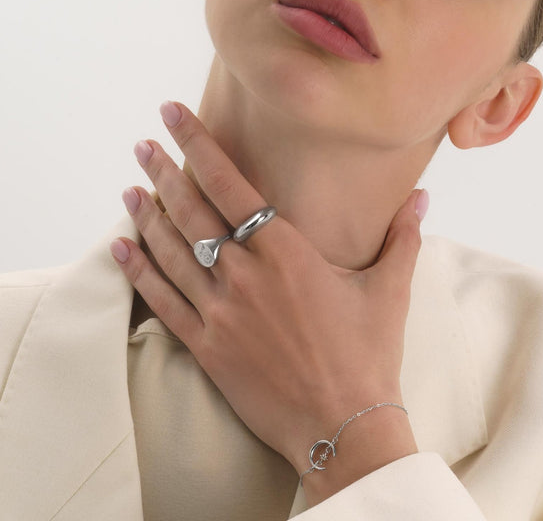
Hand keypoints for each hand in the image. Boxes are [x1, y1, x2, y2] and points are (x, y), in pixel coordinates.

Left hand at [111, 102, 427, 502]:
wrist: (342, 426)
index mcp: (286, 252)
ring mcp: (220, 311)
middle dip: (163, 172)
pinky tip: (119, 248)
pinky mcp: (206, 347)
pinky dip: (138, 271)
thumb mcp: (390, 290)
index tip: (174, 116)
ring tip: (129, 187)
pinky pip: (161, 302)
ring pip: (170, 251)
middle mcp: (245, 275)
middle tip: (143, 145)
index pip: (229, 185)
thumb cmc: (367, 356)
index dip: (197, 145)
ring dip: (146, 215)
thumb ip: (403, 237)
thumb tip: (423, 198)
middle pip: (190, 211)